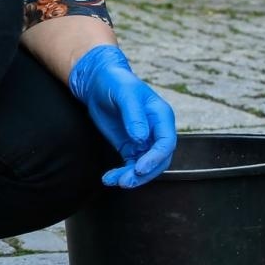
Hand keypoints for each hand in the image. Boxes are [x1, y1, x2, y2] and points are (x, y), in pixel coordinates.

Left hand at [68, 44, 176, 187]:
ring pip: (145, 165)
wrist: (99, 82)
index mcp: (161, 116)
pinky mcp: (129, 146)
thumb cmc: (115, 83)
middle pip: (159, 159)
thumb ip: (134, 115)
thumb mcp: (124, 94)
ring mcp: (143, 140)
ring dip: (133, 177)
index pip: (166, 143)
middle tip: (126, 181)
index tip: (139, 168)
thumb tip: (141, 139)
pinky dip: (122, 173)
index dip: (155, 158)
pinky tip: (109, 179)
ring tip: (115, 182)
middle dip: (144, 173)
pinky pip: (130, 164)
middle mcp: (156, 131)